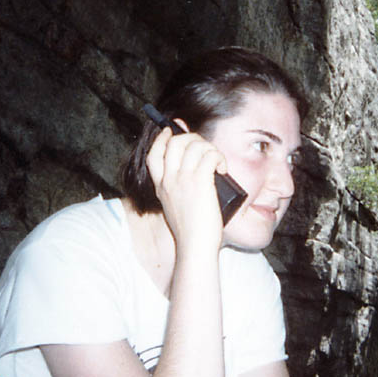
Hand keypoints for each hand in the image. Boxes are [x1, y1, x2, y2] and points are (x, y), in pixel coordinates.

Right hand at [146, 127, 226, 251]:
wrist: (195, 247)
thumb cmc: (192, 232)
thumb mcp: (175, 207)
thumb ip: (177, 188)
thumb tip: (195, 168)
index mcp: (161, 186)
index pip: (154, 153)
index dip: (162, 137)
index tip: (170, 129)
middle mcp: (169, 179)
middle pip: (175, 142)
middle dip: (192, 138)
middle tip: (205, 147)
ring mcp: (184, 179)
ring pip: (194, 145)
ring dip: (209, 148)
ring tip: (217, 162)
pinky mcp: (200, 181)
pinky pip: (210, 155)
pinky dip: (219, 158)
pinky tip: (223, 169)